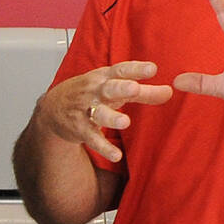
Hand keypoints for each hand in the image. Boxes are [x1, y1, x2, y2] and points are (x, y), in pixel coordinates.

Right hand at [37, 61, 173, 161]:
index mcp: (103, 78)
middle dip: (120, 88)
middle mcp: (94, 92)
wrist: (52, 108)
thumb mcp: (114, 88)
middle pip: (108, 88)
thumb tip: (170, 92)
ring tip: (124, 122)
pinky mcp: (80, 129)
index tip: (152, 69)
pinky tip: (116, 155)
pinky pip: (92, 139)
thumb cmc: (90, 94)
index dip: (136, 69)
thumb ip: (143, 92)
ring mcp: (85, 110)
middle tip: (134, 88)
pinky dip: (104, 147)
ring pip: (98, 113)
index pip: (120, 70)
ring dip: (111, 117)